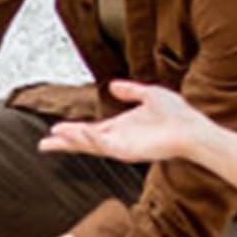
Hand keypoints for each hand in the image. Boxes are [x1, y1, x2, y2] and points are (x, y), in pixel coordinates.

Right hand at [38, 80, 209, 163]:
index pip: (89, 130)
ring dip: (72, 141)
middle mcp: (118, 139)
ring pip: (90, 145)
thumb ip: (130, 90)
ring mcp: (122, 146)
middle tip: (43, 143)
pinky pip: (105, 146)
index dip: (71, 130)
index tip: (54, 129)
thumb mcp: (149, 94)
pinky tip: (79, 132)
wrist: (192, 128)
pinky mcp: (128, 151)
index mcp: (120, 127)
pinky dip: (91, 139)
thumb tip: (111, 85)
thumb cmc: (177, 114)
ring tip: (54, 138)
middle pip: (83, 142)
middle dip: (63, 142)